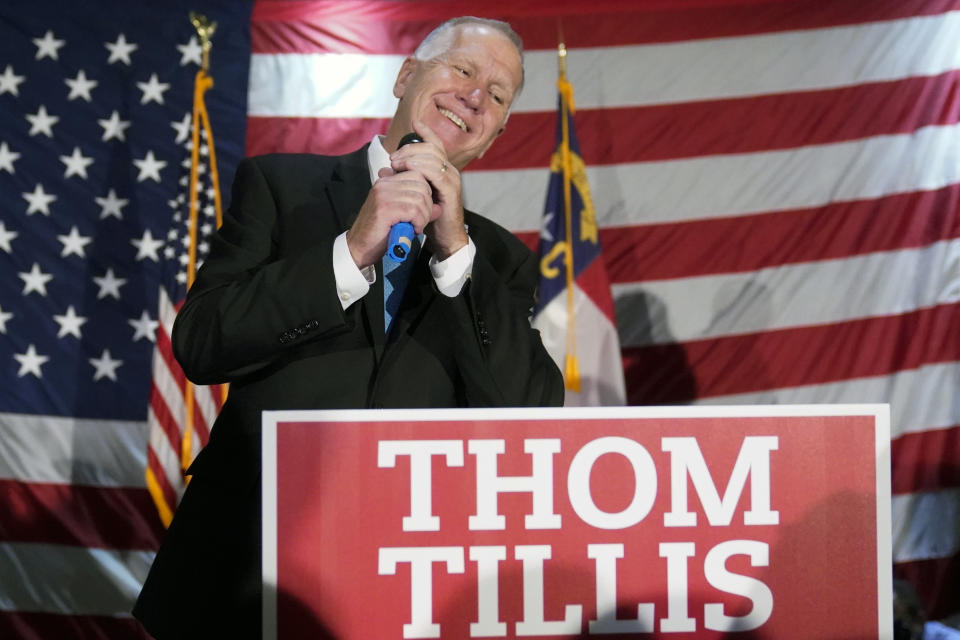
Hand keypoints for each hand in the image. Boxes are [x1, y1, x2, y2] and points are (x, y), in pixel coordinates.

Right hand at [345, 166, 434, 267]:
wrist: (359, 248)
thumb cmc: (379, 233)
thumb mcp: (401, 216)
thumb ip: (418, 207)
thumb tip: (438, 207)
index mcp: (387, 182)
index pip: (418, 175)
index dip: (426, 194)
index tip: (421, 210)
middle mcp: (384, 184)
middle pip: (422, 185)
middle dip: (427, 206)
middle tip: (419, 221)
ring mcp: (384, 195)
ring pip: (420, 198)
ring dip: (423, 216)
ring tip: (415, 226)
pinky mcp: (385, 208)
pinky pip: (414, 210)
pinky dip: (418, 222)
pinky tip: (412, 230)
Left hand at [389, 119, 468, 259]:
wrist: (445, 238)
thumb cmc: (430, 218)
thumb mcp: (414, 195)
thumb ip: (403, 181)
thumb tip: (385, 171)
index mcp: (443, 170)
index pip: (436, 145)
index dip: (426, 132)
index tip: (414, 123)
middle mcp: (450, 171)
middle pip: (432, 147)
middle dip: (410, 147)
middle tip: (393, 156)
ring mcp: (452, 180)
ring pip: (433, 156)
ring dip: (412, 156)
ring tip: (396, 162)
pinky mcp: (450, 190)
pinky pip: (436, 172)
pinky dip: (421, 167)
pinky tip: (408, 168)